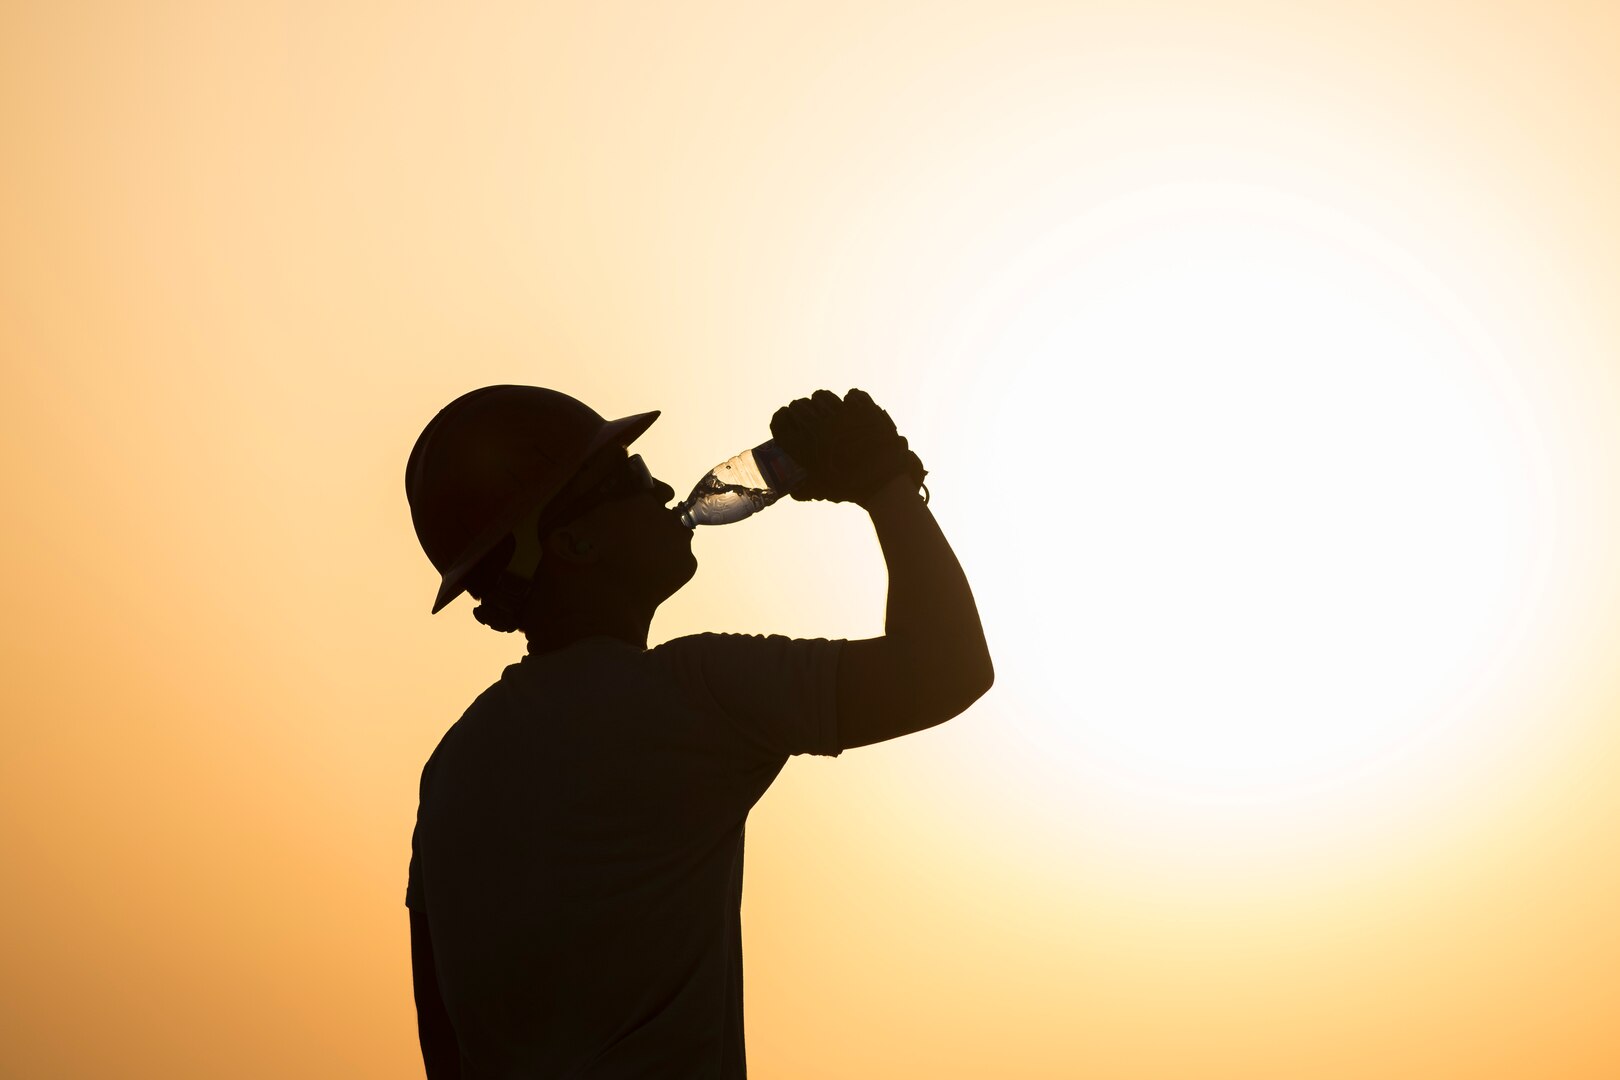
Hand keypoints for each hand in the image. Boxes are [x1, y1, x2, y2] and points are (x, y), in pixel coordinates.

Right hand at [769, 388, 926, 505]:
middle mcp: (818, 423)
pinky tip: (851, 410)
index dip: (780, 421)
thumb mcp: (820, 490)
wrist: (883, 480)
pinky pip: (851, 395)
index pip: (779, 421)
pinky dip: (850, 401)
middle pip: (798, 406)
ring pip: (821, 396)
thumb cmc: (848, 487)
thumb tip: (793, 490)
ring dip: (819, 404)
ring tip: (826, 412)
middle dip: (798, 412)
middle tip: (805, 420)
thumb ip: (801, 490)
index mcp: (803, 443)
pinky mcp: (863, 407)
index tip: (784, 422)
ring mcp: (841, 412)